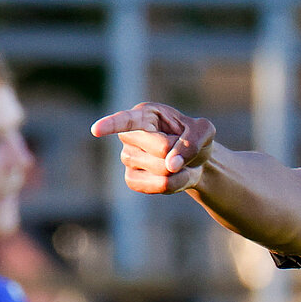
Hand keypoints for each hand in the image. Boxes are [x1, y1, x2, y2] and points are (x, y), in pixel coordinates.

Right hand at [90, 103, 216, 194]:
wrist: (194, 161)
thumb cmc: (194, 138)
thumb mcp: (204, 131)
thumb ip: (192, 141)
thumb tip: (171, 165)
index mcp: (144, 115)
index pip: (125, 120)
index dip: (110, 125)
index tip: (96, 129)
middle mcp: (129, 135)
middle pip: (160, 149)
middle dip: (180, 153)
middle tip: (182, 149)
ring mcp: (127, 159)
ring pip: (161, 170)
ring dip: (179, 170)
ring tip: (178, 163)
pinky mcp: (131, 179)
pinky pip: (158, 186)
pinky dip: (175, 184)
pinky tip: (173, 177)